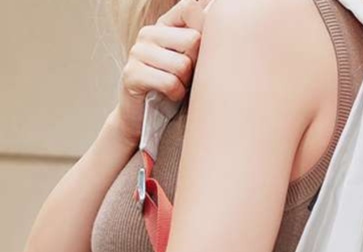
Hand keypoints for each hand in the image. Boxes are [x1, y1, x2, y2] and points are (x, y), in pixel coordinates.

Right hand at [111, 0, 211, 146]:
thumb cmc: (175, 89)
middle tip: (187, 77)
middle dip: (196, 65)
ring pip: (183, 64)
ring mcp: (137, 52)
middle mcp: (149, 33)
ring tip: (177, 87)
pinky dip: (175, 94)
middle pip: (193, 39)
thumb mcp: (192, 63)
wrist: (144, 118)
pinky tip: (170, 96)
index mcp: (165, 25)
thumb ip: (203, 42)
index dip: (204, 31)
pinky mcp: (131, 74)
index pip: (189, 8)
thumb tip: (219, 14)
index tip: (200, 54)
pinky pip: (169, 82)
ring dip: (185, 83)